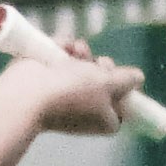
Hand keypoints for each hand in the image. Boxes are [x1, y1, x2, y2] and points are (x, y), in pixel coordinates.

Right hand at [0, 5, 148, 138]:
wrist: (27, 94)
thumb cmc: (72, 94)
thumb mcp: (108, 85)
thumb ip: (126, 80)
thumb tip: (138, 78)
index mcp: (101, 119)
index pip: (120, 102)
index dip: (121, 85)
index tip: (118, 76)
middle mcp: (83, 107)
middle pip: (101, 79)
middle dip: (100, 65)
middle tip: (97, 64)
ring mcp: (63, 92)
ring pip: (81, 64)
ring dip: (82, 53)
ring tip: (76, 52)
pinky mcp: (46, 75)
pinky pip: (61, 56)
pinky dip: (63, 48)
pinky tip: (63, 46)